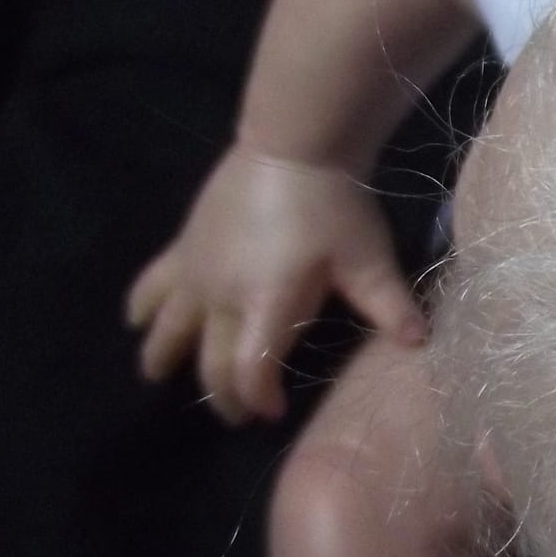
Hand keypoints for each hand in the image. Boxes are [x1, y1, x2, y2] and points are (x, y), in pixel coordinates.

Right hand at [126, 149, 426, 422]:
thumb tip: (419, 343)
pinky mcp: (183, 245)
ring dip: (163, 358)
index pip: (249, 370)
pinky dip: (141, 306)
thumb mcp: (368, 258)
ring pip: (167, 329)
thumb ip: (388, 305)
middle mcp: (221, 296)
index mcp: (266, 303)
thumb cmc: (335, 205)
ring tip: (159, 378)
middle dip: (222, 394)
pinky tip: (136, 319)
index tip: (272, 412)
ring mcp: (196, 271)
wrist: (294, 144)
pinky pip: (152, 284)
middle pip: (209, 362)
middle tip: (236, 413)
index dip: (257, 398)